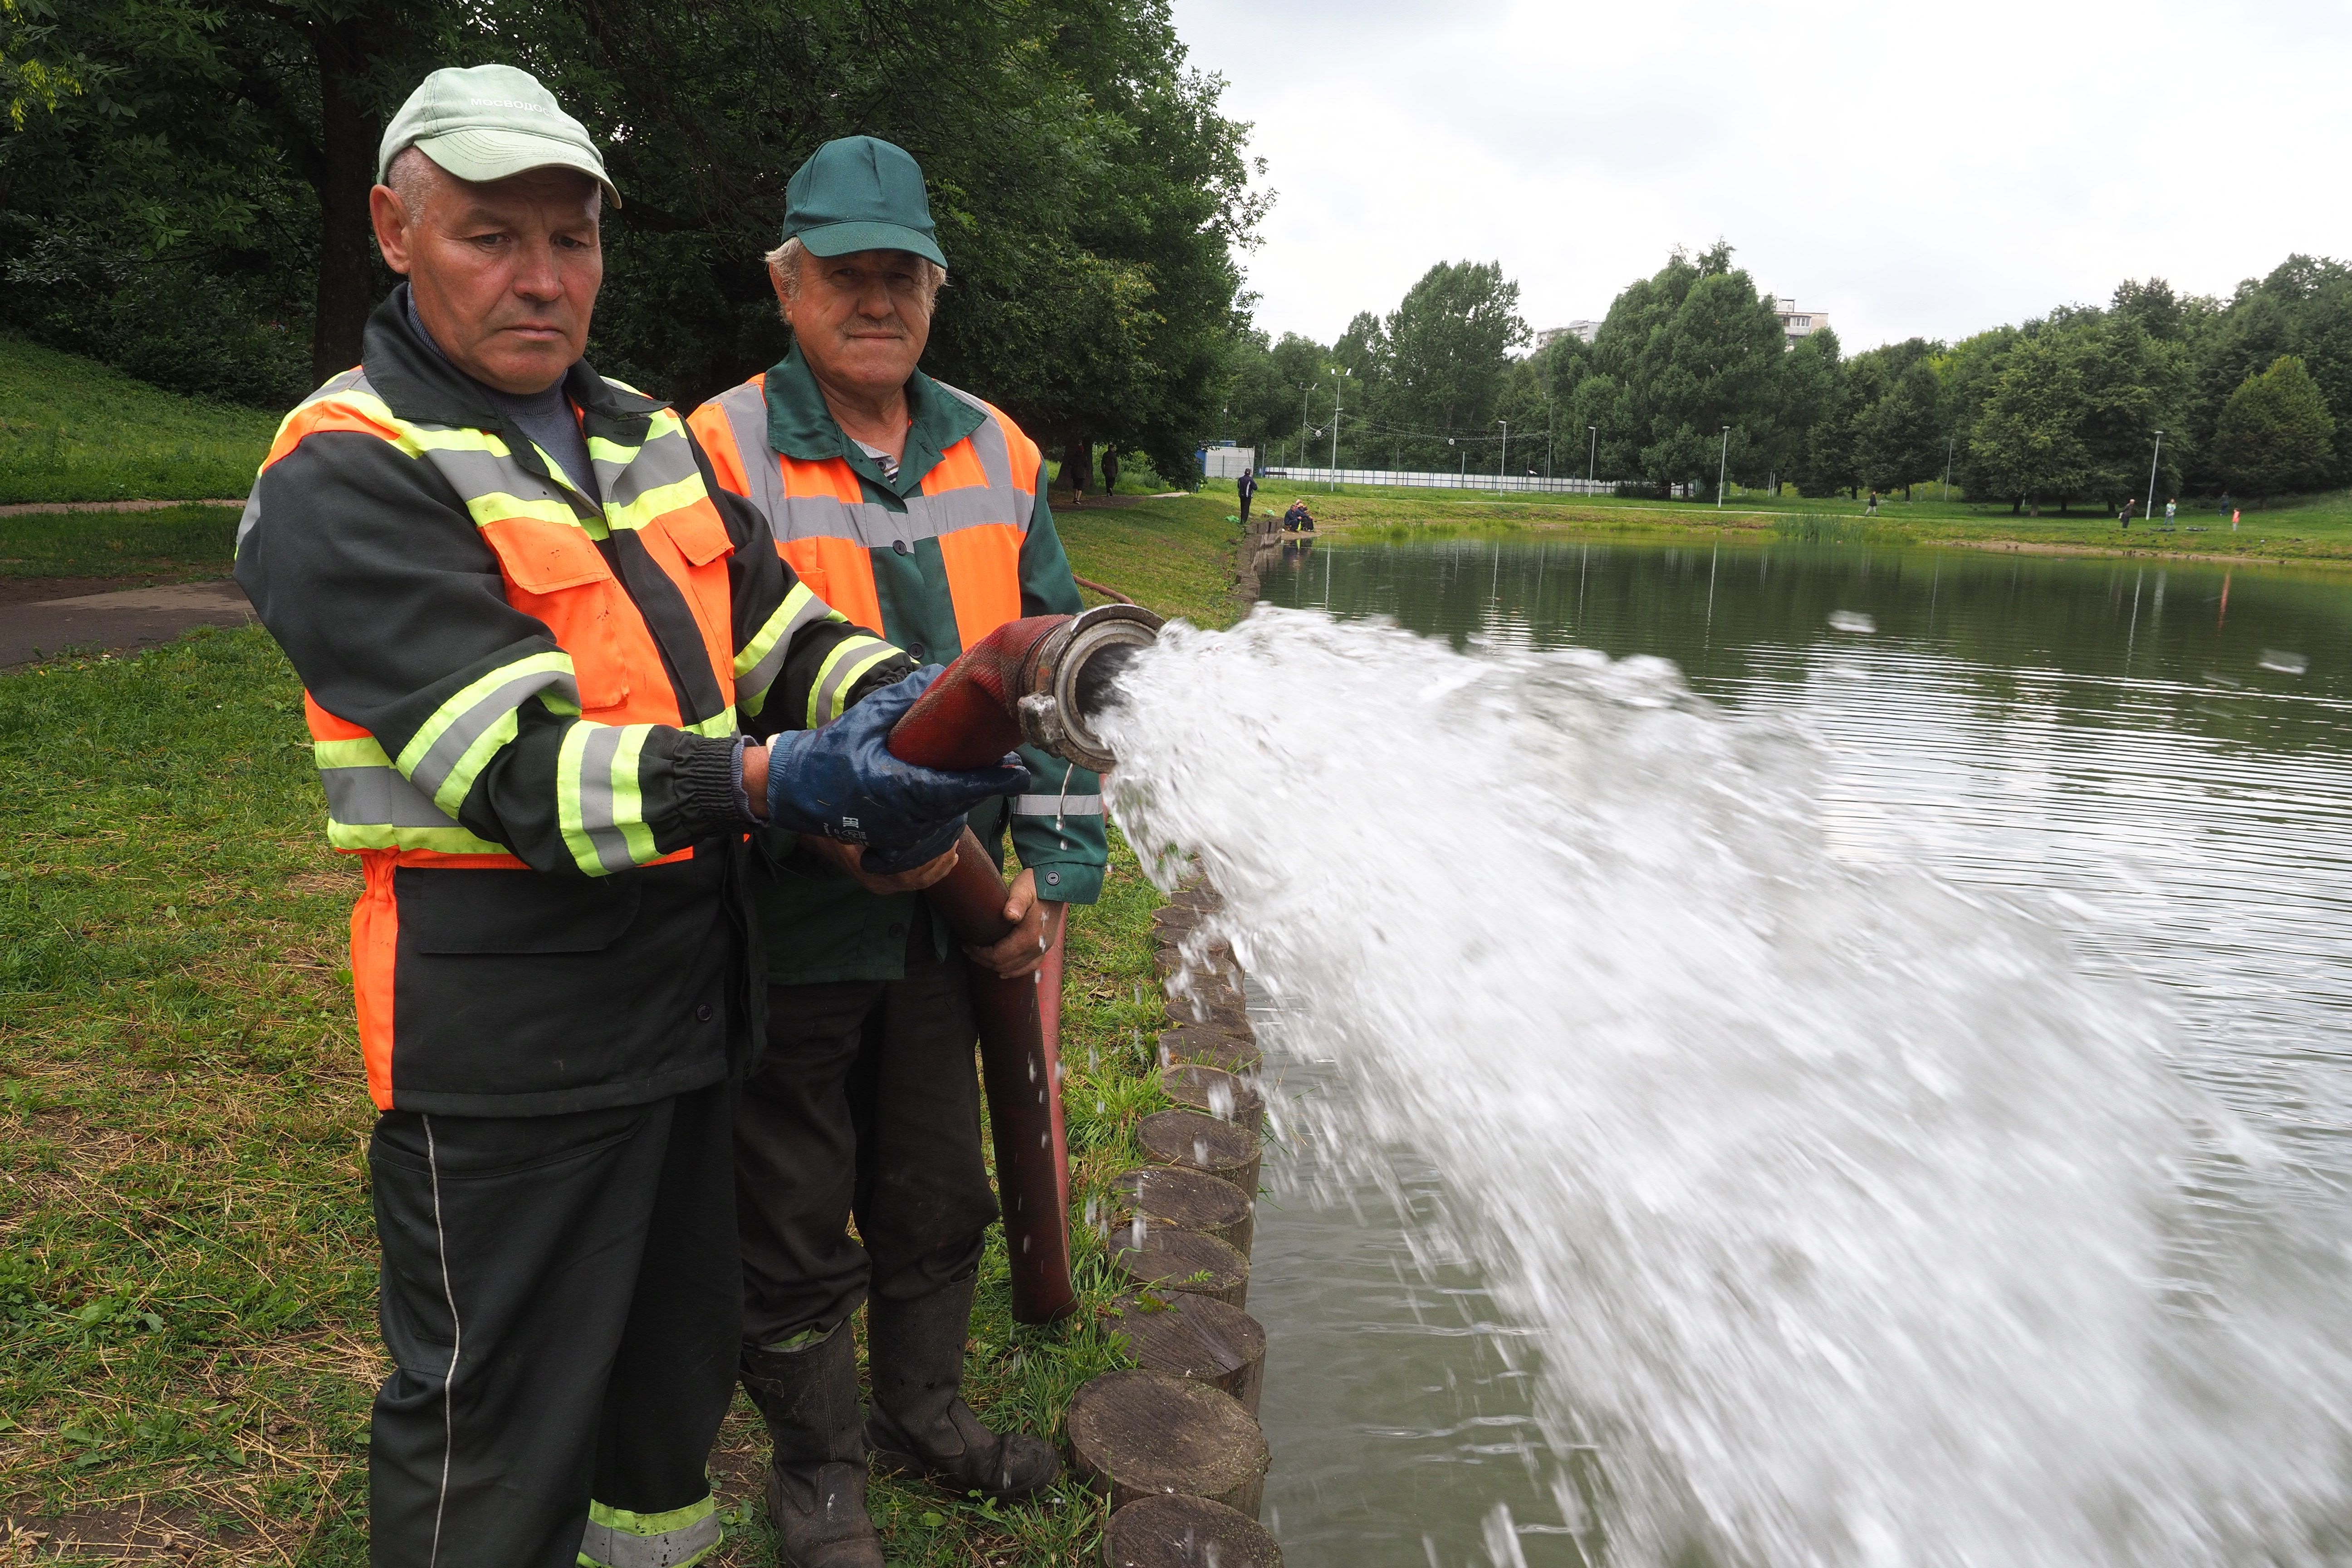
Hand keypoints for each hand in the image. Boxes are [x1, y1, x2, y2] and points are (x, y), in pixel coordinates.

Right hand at [762, 667, 1028, 851]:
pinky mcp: (890, 841)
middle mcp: (902, 817)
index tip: (1020, 773)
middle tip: (1014, 769)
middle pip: (959, 805)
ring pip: (947, 821)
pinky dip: (946, 821)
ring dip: (969, 802)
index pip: (956, 788)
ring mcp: (897, 834)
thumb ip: (903, 699)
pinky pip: (928, 835)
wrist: (792, 787)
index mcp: (897, 787)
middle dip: (987, 787)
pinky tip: (959, 807)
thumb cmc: (828, 752)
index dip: (991, 782)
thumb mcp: (864, 718)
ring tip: (992, 778)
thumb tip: (938, 673)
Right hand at [798, 833, 957, 893]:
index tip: (943, 837)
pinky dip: (937, 870)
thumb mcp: (849, 826)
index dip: (930, 858)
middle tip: (953, 837)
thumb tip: (895, 809)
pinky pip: (919, 880)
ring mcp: (887, 885)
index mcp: (872, 873)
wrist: (821, 841)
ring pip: (922, 881)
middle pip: (920, 878)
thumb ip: (870, 824)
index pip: (908, 872)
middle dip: (940, 859)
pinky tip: (952, 857)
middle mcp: (881, 884)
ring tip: (954, 842)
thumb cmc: (834, 831)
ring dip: (942, 864)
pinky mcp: (891, 882)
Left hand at [965, 867, 1065, 979]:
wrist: (1058, 882)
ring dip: (996, 966)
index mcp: (1030, 937)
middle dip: (984, 960)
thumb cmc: (1036, 885)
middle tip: (968, 950)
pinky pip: (1029, 967)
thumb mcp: (1023, 889)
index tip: (967, 945)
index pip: (999, 956)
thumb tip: (1009, 915)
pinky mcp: (1045, 946)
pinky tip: (1004, 972)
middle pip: (1005, 965)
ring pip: (1015, 968)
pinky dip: (1015, 971)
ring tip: (980, 957)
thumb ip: (1016, 902)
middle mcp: (1037, 947)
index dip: (980, 954)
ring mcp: (1043, 948)